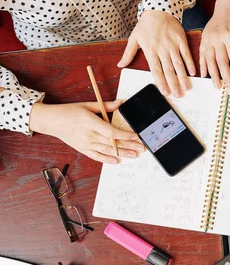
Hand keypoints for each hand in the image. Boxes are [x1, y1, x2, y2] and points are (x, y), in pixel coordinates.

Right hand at [30, 100, 144, 163]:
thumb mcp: (87, 105)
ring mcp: (85, 144)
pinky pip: (96, 156)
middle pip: (113, 143)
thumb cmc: (69, 111)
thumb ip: (106, 106)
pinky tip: (117, 161)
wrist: (51, 121)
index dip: (125, 135)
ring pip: (107, 151)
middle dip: (129, 146)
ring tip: (135, 155)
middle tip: (142, 148)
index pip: (112, 132)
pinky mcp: (82, 149)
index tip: (136, 136)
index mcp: (90, 122)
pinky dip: (107, 160)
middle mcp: (89, 135)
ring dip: (122, 154)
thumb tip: (121, 103)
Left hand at [118, 10, 194, 97]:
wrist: (159, 9)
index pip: (156, 70)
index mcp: (150, 51)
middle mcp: (162, 50)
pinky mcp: (181, 41)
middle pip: (168, 70)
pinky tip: (193, 73)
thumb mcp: (134, 38)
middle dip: (173, 84)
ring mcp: (173, 45)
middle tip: (177, 95)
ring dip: (183, 77)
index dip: (161, 82)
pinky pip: (186, 54)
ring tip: (186, 88)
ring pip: (178, 64)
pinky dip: (190, 64)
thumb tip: (120, 65)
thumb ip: (128, 53)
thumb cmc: (146, 25)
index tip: (165, 92)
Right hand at [200, 0, 229, 93]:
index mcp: (229, 35)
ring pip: (209, 61)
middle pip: (221, 62)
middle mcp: (217, 37)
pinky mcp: (203, 39)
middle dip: (227, 78)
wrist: (226, 5)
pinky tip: (205, 76)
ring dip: (213, 75)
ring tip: (218, 87)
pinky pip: (201, 55)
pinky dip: (203, 66)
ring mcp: (208, 38)